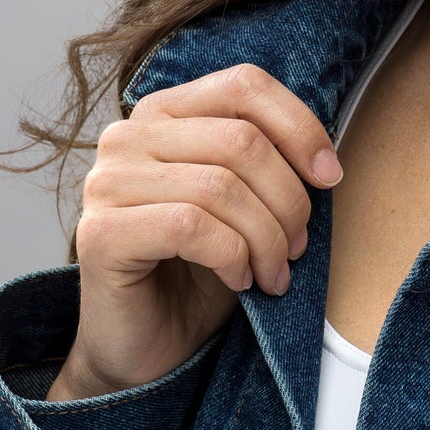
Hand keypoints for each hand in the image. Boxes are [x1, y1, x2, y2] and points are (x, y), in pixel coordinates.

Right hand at [45, 63, 342, 399]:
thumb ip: (272, 161)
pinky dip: (232, 256)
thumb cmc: (203, 266)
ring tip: (276, 271)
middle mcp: (129, 135)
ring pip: (220, 186)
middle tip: (299, 245)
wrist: (147, 344)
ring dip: (266, 236)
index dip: (299, 126)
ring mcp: (107, 181)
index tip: (331, 176)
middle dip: (288, 198)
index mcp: (166, 111)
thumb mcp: (247, 200)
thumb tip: (327, 161)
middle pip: (241, 140)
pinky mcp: (99, 233)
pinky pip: (190, 226)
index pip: (244, 85)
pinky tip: (240, 280)